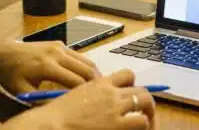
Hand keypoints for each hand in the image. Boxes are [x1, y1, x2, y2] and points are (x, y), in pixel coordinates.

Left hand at [0, 40, 101, 93]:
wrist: (3, 53)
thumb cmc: (11, 74)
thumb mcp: (22, 91)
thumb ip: (42, 99)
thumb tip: (62, 107)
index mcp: (47, 66)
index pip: (75, 81)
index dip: (84, 93)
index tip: (89, 102)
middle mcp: (56, 53)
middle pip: (85, 69)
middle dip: (94, 83)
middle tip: (100, 94)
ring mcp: (59, 46)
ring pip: (85, 61)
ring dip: (93, 73)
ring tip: (97, 86)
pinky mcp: (59, 44)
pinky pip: (78, 56)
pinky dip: (85, 66)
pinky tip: (84, 76)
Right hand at [7, 69, 155, 129]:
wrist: (51, 125)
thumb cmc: (55, 115)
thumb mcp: (75, 96)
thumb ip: (92, 94)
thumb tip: (100, 102)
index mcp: (100, 83)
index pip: (127, 75)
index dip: (132, 85)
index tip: (130, 94)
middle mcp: (111, 93)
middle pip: (141, 90)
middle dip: (145, 101)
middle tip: (144, 111)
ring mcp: (116, 108)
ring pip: (145, 103)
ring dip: (147, 113)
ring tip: (145, 122)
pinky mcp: (118, 125)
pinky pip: (141, 122)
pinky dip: (143, 126)